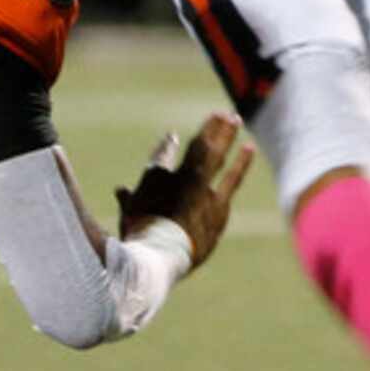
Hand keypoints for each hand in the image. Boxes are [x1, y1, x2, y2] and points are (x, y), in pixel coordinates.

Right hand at [116, 112, 253, 272]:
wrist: (158, 256)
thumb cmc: (138, 238)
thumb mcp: (128, 216)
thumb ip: (127, 201)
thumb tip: (120, 190)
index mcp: (154, 178)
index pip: (162, 157)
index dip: (167, 145)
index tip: (173, 136)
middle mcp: (179, 179)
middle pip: (197, 148)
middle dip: (209, 129)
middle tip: (222, 113)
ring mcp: (202, 192)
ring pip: (217, 156)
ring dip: (227, 135)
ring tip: (237, 119)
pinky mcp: (219, 207)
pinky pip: (233, 178)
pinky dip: (241, 162)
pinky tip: (248, 148)